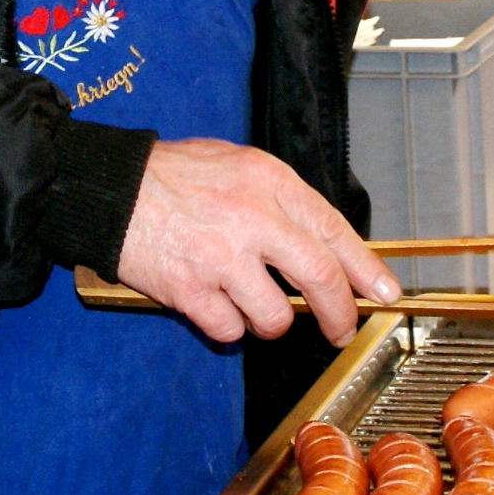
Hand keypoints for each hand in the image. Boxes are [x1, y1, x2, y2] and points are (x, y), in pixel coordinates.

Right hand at [116, 138, 398, 346]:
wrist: (110, 189)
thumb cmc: (172, 176)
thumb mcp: (238, 164)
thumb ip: (280, 200)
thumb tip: (321, 244)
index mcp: (270, 182)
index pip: (335, 231)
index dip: (367, 269)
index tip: (383, 292)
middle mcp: (253, 218)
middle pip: (320, 279)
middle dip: (339, 314)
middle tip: (340, 330)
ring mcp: (221, 257)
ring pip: (276, 317)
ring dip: (270, 322)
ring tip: (250, 304)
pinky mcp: (190, 290)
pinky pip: (229, 330)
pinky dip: (226, 325)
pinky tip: (213, 303)